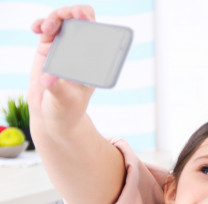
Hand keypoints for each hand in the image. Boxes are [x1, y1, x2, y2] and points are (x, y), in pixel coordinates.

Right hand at [29, 5, 95, 128]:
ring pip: (64, 21)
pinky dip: (41, 23)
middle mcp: (82, 51)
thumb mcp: (64, 100)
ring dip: (56, 18)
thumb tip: (49, 80)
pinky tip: (36, 28)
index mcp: (94, 61)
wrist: (51, 114)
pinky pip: (46, 28)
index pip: (100, 36)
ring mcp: (65, 47)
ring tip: (46, 28)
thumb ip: (58, 88)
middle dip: (77, 13)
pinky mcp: (48, 48)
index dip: (93, 24)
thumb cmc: (65, 108)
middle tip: (69, 14)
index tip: (84, 19)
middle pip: (83, 22)